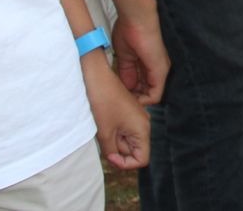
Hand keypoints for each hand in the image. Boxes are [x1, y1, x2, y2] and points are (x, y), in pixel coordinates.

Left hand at [81, 52, 149, 169]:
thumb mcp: (105, 134)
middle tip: (104, 137)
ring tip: (103, 128)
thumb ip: (112, 152)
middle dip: (117, 150)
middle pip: (134, 150)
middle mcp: (144, 123)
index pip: (141, 159)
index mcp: (143, 129)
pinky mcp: (129, 113)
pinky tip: (104, 123)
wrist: (97, 79)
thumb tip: (115, 158)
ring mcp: (137, 117)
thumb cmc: (102, 104)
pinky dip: (113, 132)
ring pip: (127, 140)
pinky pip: (124, 130)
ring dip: (114, 140)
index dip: (125, 163)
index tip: (109, 155)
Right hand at [111, 10, 169, 104]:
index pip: (141, 87)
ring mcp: (160, 70)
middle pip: (146, 93)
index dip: (130, 94)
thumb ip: (125, 73)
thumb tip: (123, 87)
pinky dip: (143, 100)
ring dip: (136, 101)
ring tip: (123, 101)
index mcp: (148, 64)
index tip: (118, 96)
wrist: (136, 18)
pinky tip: (131, 99)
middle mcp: (157, 68)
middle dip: (133, 99)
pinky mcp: (161, 71)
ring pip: (151, 96)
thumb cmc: (129, 31)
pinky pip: (155, 95)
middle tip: (120, 101)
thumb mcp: (124, 57)